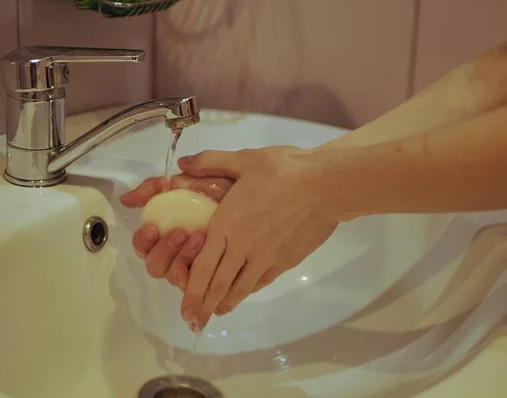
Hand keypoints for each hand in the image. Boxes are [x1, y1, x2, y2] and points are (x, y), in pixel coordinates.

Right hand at [120, 174, 233, 290]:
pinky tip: (210, 257)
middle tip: (180, 234)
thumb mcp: (191, 181)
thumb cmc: (227, 188)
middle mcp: (179, 253)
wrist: (263, 192)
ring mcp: (198, 266)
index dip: (143, 241)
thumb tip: (126, 199)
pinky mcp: (217, 276)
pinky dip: (200, 275)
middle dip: (163, 252)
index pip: (145, 245)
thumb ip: (157, 187)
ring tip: (198, 238)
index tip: (152, 228)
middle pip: (155, 267)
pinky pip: (200, 287)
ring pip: (175, 278)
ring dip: (182, 260)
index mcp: (168, 231)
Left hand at [177, 146, 337, 331]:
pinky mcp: (285, 261)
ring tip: (216, 314)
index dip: (190, 289)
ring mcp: (265, 257)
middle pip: (218, 283)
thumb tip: (182, 162)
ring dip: (225, 303)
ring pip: (240, 287)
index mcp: (227, 224)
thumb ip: (211, 161)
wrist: (324, 185)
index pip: (202, 265)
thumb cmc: (283, 170)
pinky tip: (244, 295)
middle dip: (203, 305)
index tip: (184, 307)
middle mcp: (242, 246)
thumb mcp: (244, 160)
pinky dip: (249, 290)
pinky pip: (262, 280)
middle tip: (194, 323)